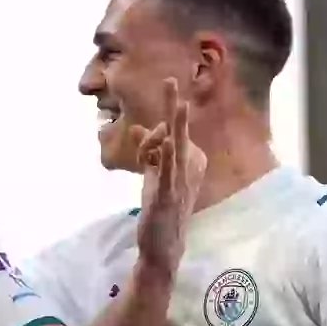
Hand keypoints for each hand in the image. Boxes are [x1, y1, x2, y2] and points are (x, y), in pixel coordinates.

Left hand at [133, 78, 205, 280]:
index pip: (169, 135)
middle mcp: (187, 168)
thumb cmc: (162, 209)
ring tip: (178, 104)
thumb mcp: (153, 175)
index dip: (150, 140)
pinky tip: (169, 142)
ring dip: (177, 126)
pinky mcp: (167, 196)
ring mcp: (179, 182)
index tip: (143, 157)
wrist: (165, 245)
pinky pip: (168, 174)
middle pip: (179, 132)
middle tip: (170, 79)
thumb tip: (139, 127)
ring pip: (177, 149)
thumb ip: (149, 151)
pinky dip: (168, 157)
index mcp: (186, 162)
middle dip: (174, 106)